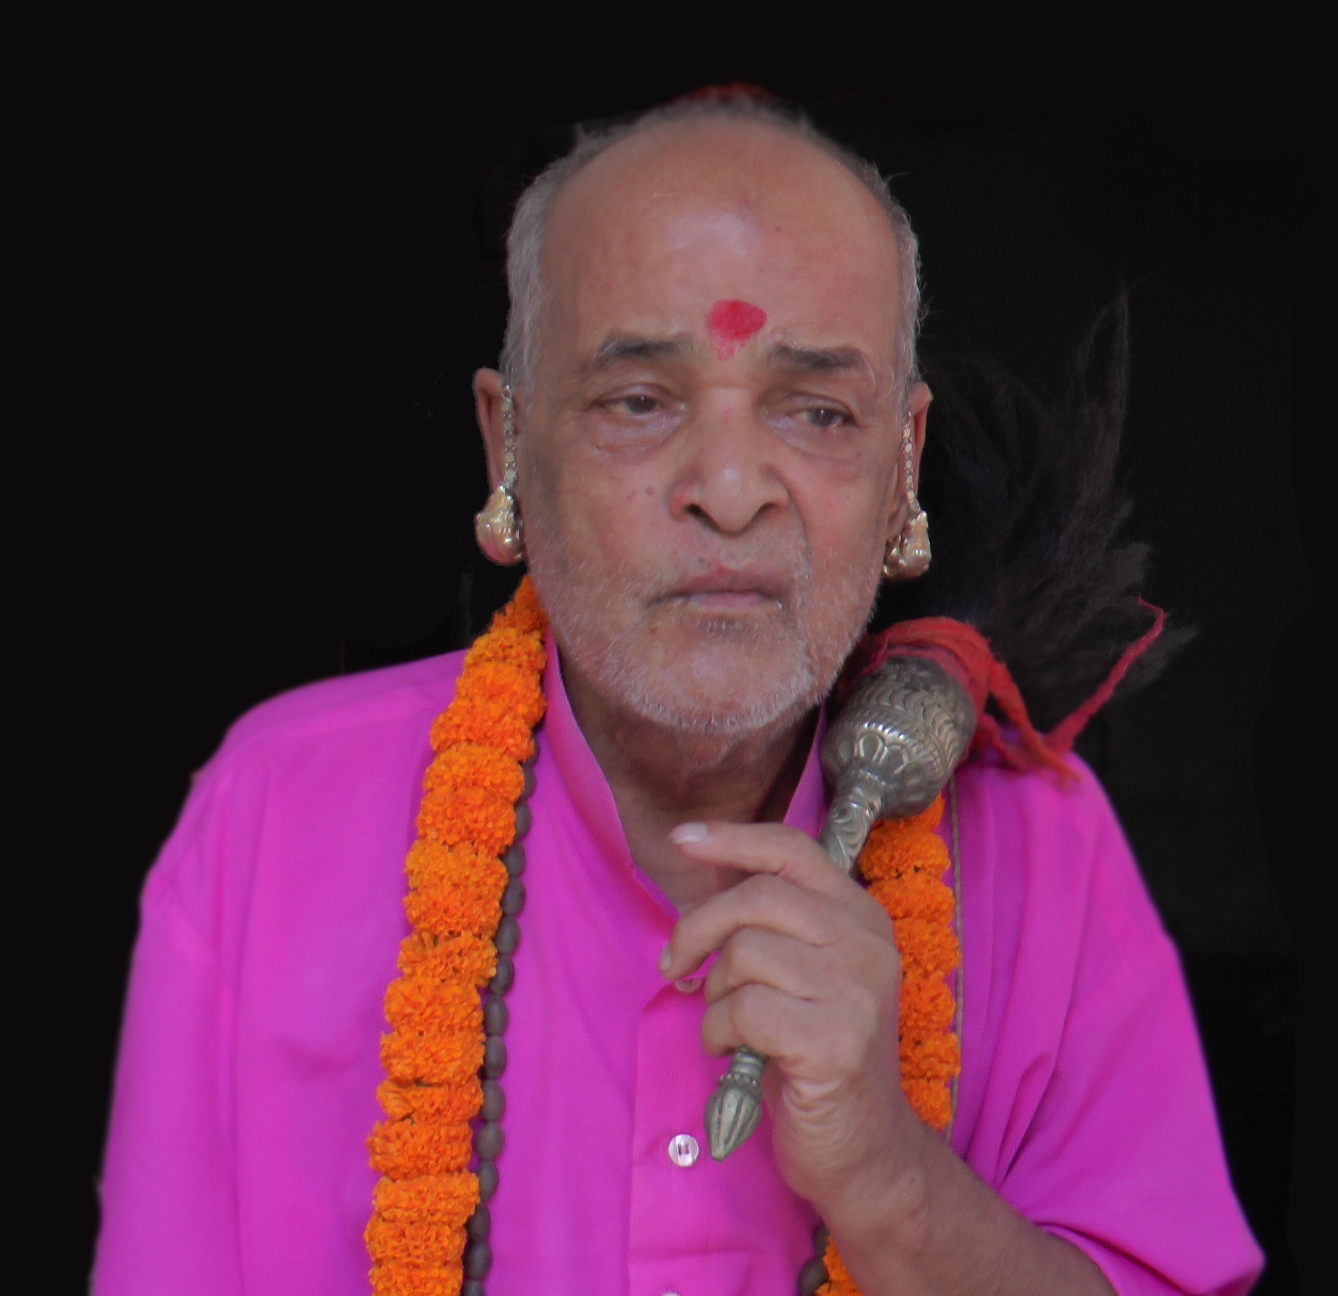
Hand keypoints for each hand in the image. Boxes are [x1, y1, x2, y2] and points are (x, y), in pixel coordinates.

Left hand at [661, 820, 920, 1222]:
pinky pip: (743, 1009)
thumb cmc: (815, 1054)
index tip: (682, 840)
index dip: (732, 838)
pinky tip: (732, 1052)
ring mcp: (855, 991)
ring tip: (729, 1025)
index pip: (792, 850)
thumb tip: (704, 870)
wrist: (863, 1149)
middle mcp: (866, 944)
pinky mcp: (833, 1041)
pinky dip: (719, 1031)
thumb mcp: (803, 973)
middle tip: (676, 966)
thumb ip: (770, 923)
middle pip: (756, 898)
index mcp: (859, 916)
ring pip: (744, 954)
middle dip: (697, 928)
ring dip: (715, 994)